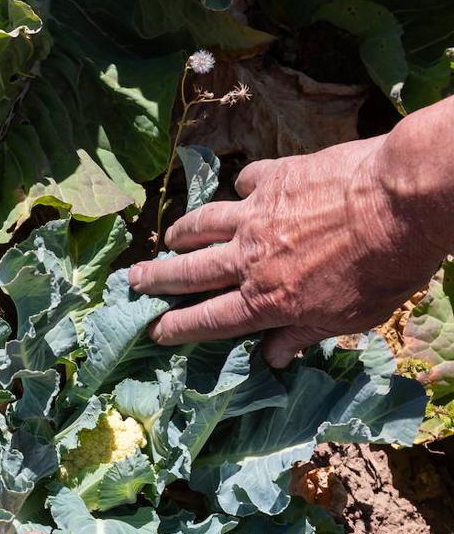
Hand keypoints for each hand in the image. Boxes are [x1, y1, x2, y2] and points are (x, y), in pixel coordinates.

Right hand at [128, 127, 450, 367]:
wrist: (402, 199)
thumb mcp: (350, 318)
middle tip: (132, 280)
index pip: (207, 319)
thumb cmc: (386, 268)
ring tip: (170, 237)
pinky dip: (242, 189)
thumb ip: (304, 333)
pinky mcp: (274, 177)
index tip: (154, 329)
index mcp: (265, 300)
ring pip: (204, 224)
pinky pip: (247, 182)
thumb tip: (273, 356)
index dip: (176, 327)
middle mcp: (248, 258)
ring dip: (183, 233)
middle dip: (156, 279)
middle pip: (189, 272)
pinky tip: (245, 190)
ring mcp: (255, 215)